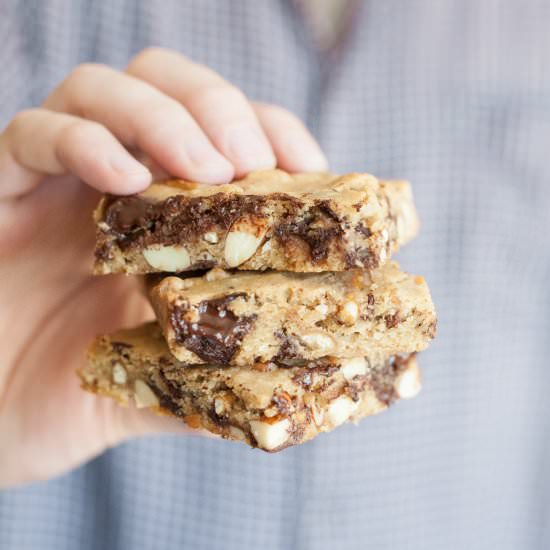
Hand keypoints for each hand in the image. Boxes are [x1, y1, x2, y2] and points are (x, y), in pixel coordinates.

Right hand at [0, 48, 326, 487]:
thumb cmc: (82, 395)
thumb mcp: (169, 377)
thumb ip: (218, 368)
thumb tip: (284, 377)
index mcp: (166, 214)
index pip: (225, 132)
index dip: (270, 132)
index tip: (305, 168)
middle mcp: (114, 183)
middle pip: (164, 83)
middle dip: (216, 109)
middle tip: (249, 162)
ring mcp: (55, 183)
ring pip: (98, 90)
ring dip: (161, 117)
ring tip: (203, 168)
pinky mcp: (0, 193)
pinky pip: (31, 136)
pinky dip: (80, 142)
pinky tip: (124, 177)